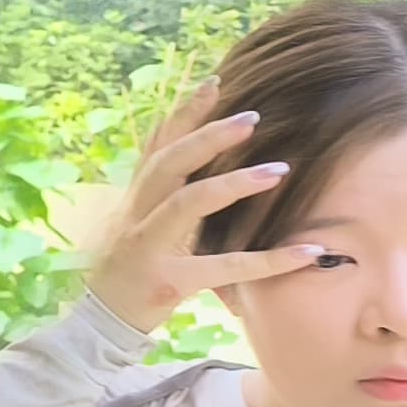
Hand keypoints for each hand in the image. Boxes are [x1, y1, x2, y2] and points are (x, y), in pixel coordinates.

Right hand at [86, 88, 322, 334]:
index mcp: (133, 201)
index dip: (182, 114)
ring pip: (187, 205)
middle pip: (167, 165)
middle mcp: (136, 217)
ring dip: (233, 184)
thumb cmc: (126, 270)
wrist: (99, 322)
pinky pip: (224, 267)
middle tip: (252, 117)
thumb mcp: (133, 224)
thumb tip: (186, 155)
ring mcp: (149, 248)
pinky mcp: (169, 282)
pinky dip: (269, 260)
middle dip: (207, 137)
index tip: (214, 83)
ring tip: (279, 170)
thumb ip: (158, 194)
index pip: (157, 147)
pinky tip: (307, 251)